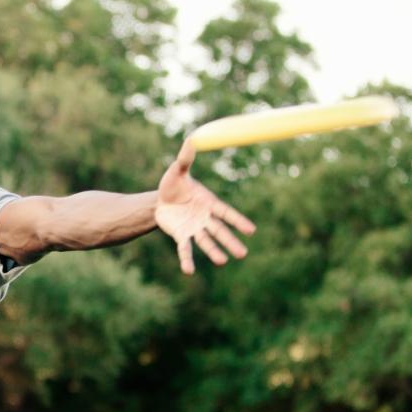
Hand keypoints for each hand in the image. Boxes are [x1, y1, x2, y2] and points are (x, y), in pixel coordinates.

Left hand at [155, 140, 255, 273]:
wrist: (160, 200)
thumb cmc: (173, 184)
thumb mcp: (177, 170)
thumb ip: (185, 159)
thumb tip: (191, 139)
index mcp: (209, 203)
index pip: (226, 213)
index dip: (238, 221)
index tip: (251, 230)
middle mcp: (204, 218)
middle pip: (220, 231)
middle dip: (230, 242)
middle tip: (243, 254)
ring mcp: (194, 229)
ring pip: (206, 242)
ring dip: (214, 252)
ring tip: (222, 261)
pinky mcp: (181, 236)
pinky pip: (185, 249)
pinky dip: (187, 260)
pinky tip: (189, 271)